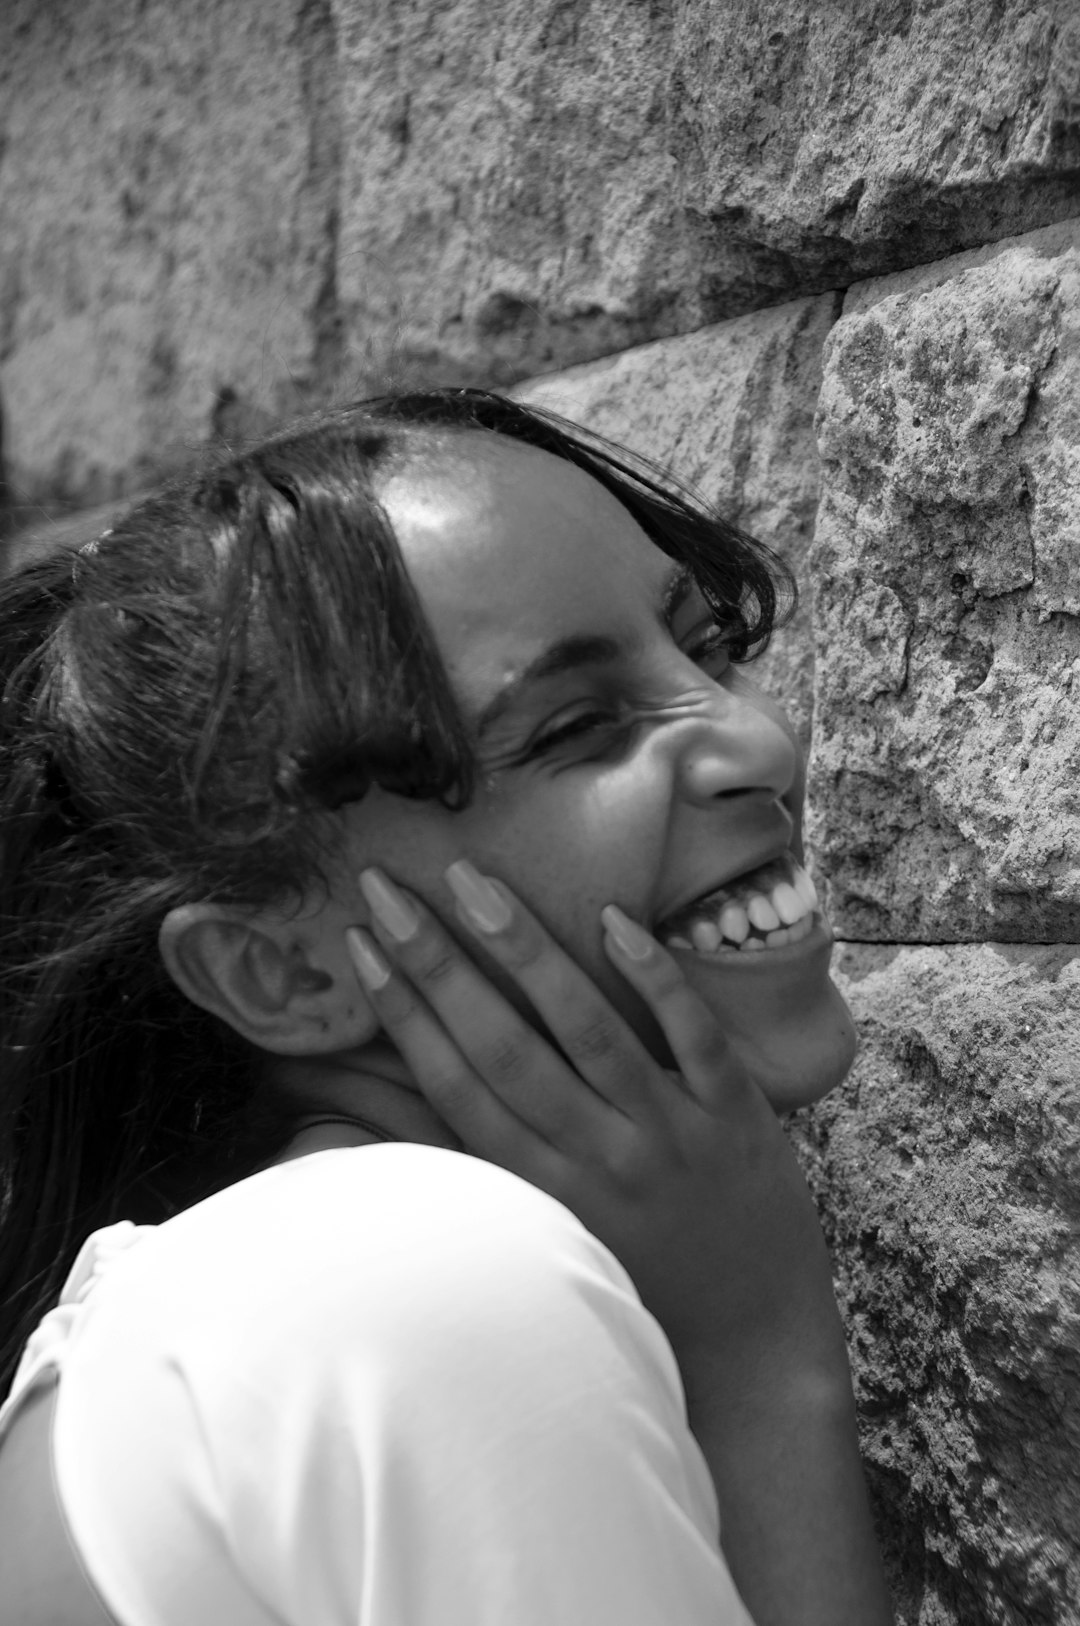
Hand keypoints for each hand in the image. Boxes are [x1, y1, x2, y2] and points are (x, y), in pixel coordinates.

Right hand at [345, 860, 838, 1372]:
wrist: (756, 1339)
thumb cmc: (639, 1281)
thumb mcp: (550, 1234)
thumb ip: (484, 1170)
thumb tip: (388, 1111)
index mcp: (539, 1191)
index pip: (454, 1087)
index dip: (402, 1014)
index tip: (360, 944)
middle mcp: (596, 1160)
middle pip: (503, 1048)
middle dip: (438, 963)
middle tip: (387, 885)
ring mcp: (669, 1134)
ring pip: (587, 1030)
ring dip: (526, 952)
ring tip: (474, 881)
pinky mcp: (736, 1115)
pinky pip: (691, 1036)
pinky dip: (653, 977)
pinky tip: (612, 919)